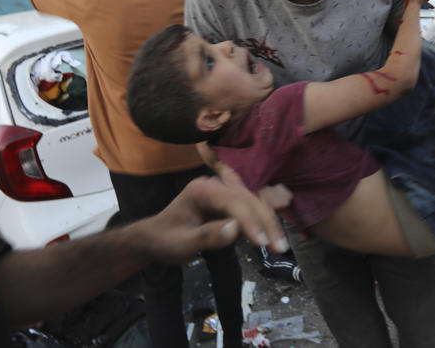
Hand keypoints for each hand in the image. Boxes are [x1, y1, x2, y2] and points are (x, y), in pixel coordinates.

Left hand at [138, 176, 287, 263]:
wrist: (154, 239)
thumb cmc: (164, 241)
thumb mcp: (181, 244)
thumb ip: (207, 237)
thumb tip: (235, 229)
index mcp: (202, 189)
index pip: (233, 202)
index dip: (250, 221)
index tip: (263, 243)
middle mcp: (216, 185)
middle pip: (249, 200)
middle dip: (266, 222)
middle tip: (280, 248)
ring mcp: (224, 192)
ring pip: (255, 203)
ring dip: (269, 223)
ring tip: (280, 247)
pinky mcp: (230, 203)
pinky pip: (252, 209)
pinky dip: (263, 222)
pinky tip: (272, 238)